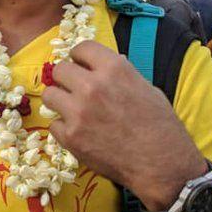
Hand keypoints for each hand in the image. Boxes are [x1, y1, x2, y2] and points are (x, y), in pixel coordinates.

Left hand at [42, 40, 204, 208]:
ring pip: (49, 95)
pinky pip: (54, 124)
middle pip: (59, 70)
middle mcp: (92, 86)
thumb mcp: (146, 88)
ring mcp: (78, 112)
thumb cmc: (161, 126)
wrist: (161, 164)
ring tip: (72, 111)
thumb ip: (120, 75)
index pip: (81, 48)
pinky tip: (79, 134)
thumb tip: (102, 70)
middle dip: (66, 79)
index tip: (80, 65)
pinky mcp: (70, 137)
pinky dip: (64, 129)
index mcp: (114, 69)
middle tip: (74, 89)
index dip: (79, 57)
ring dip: (59, 101)